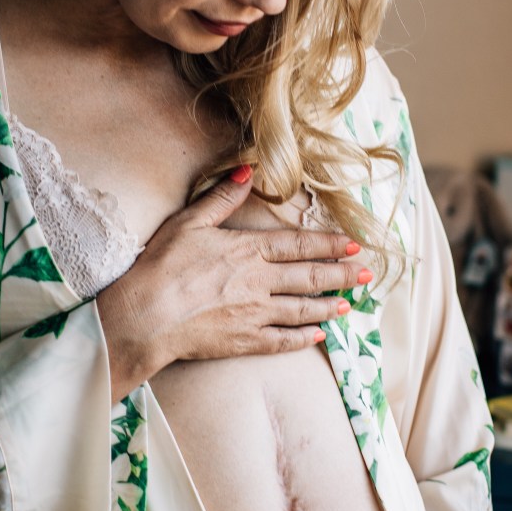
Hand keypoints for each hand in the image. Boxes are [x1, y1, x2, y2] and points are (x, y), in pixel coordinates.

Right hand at [96, 168, 370, 397]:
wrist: (145, 315)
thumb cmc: (161, 265)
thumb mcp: (189, 222)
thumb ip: (222, 197)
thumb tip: (249, 169)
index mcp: (248, 250)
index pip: (298, 245)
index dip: (329, 244)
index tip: (352, 245)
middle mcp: (259, 282)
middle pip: (309, 277)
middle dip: (341, 275)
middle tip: (366, 275)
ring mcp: (254, 314)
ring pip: (302, 310)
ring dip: (328, 306)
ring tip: (349, 305)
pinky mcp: (243, 341)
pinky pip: (281, 341)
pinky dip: (302, 339)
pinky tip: (317, 338)